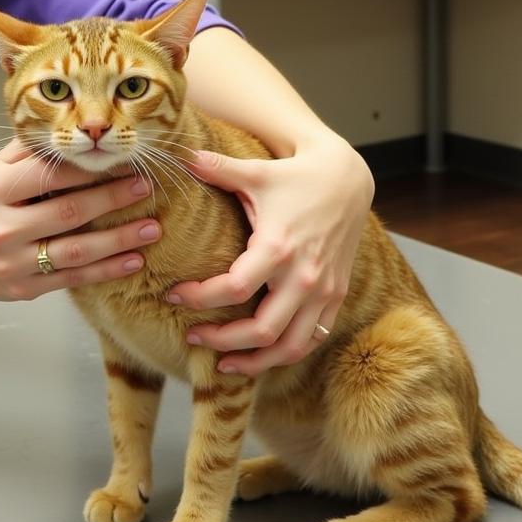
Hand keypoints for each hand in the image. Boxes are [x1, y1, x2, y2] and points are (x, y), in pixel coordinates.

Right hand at [0, 139, 159, 305]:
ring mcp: (12, 263)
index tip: (120, 160)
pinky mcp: (23, 290)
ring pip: (77, 251)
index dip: (89, 168)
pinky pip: (73, 278)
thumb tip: (73, 133)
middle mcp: (0, 228)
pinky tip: (132, 260)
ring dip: (119, 240)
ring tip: (152, 228)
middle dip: (113, 199)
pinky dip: (106, 270)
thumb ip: (28, 155)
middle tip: (145, 188)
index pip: (49, 175)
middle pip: (69, 212)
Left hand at [166, 137, 372, 374]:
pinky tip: (261, 355)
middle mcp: (303, 276)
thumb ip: (216, 169)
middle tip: (192, 337)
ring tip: (223, 364)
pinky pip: (312, 339)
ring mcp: (324, 290)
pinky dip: (286, 354)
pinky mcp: (336, 296)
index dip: (199, 298)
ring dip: (255, 361)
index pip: (233, 288)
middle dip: (222, 341)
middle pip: (262, 330)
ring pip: (291, 346)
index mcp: (278, 246)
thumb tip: (179, 157)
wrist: (348, 178)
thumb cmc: (295, 176)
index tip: (173, 296)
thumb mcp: (255, 172)